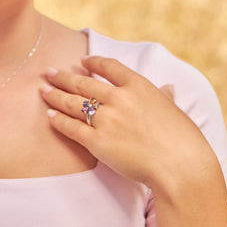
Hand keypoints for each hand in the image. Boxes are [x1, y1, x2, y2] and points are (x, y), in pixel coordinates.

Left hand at [40, 56, 214, 192]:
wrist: (180, 165)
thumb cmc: (183, 138)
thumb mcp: (175, 108)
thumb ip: (164, 96)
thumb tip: (167, 87)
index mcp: (138, 86)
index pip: (109, 67)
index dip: (93, 63)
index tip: (83, 61)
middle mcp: (119, 98)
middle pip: (84, 83)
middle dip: (63, 77)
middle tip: (49, 72)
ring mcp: (107, 119)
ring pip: (73, 103)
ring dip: (56, 96)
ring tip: (43, 90)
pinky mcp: (98, 142)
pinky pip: (73, 128)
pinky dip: (60, 121)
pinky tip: (50, 116)